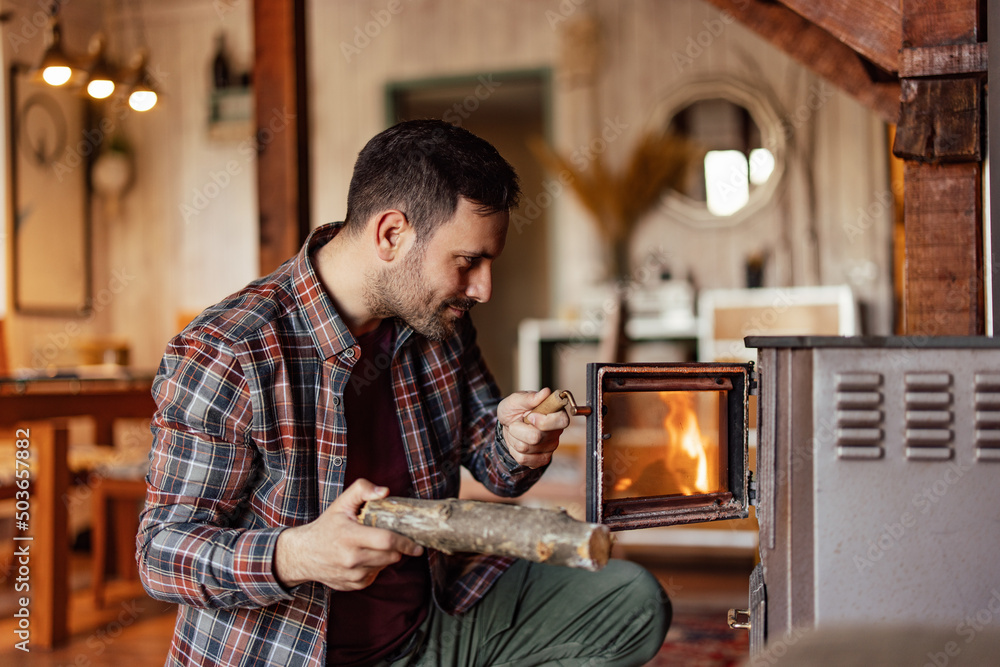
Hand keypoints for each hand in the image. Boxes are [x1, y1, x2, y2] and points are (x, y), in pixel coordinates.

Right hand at [274, 479, 422, 590]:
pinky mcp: (354, 585)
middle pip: (390, 556)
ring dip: (387, 557)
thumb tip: (384, 492)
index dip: (405, 542)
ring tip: (376, 545)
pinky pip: (376, 575)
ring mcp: (353, 575)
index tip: (417, 544)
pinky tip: (366, 556)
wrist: (303, 554)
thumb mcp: (341, 503)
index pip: (387, 541)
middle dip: (398, 548)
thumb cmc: (326, 527)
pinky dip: (376, 566)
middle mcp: (352, 559)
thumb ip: (362, 490)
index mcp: (350, 537)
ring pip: (385, 566)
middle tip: (397, 539)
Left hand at [497, 388, 569, 468]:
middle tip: (518, 421)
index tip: (530, 416)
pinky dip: (514, 450)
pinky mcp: (542, 459)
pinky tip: (518, 442)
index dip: (543, 421)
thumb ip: (530, 397)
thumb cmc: (514, 410)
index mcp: (557, 414)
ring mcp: (550, 447)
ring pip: (526, 448)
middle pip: (536, 438)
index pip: (562, 421)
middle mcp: (556, 432)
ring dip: (514, 439)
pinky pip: (524, 459)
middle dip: (518, 429)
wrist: (506, 425)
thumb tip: (545, 392)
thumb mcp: (516, 400)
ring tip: (517, 431)